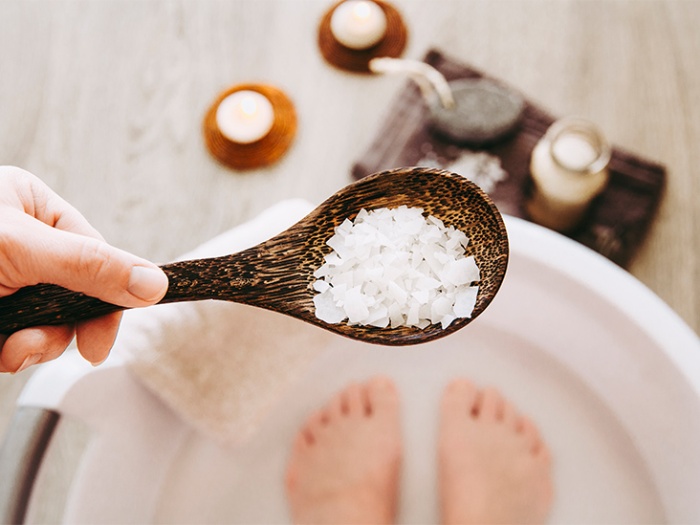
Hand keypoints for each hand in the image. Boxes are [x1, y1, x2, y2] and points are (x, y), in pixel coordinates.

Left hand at [0, 166, 168, 372]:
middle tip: (29, 348)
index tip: (97, 344)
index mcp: (33, 207)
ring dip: (28, 347)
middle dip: (55, 330)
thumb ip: (89, 265)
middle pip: (73, 294)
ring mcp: (5, 277)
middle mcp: (22, 240)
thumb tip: (154, 283)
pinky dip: (7, 351)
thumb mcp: (20, 246)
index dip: (101, 300)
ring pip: (44, 322)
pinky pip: (16, 338)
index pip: (94, 255)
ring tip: (4, 348)